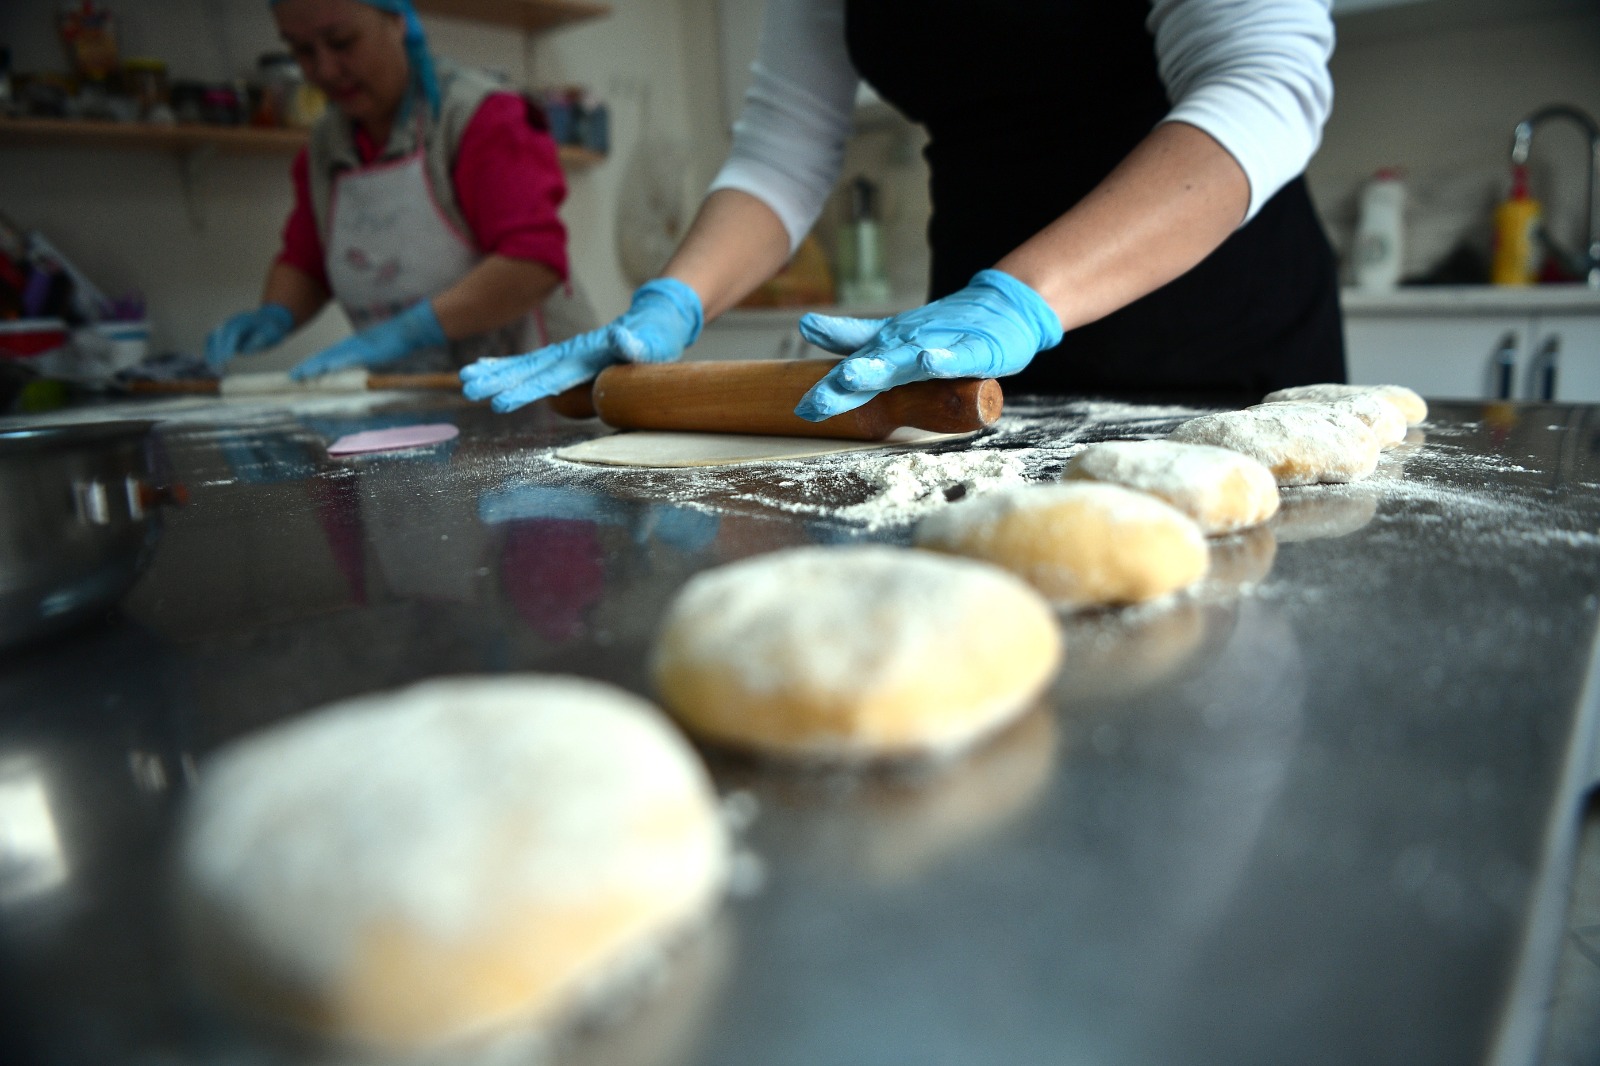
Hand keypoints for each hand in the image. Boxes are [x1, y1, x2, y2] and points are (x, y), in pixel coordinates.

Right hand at [204, 303, 293, 370]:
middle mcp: (232, 322)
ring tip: (213, 366)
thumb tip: (252, 344)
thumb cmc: (272, 330)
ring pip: (213, 336)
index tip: (228, 357)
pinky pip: (212, 340)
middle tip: (219, 365)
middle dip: (219, 350)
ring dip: (211, 351)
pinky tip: (211, 362)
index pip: (234, 331)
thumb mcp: (273, 334)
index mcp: (245, 321)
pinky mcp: (223, 333)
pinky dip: (209, 350)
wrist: (268, 321)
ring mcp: (226, 326)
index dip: (229, 344)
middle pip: (221, 334)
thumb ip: (262, 339)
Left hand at [288, 301, 445, 380]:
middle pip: (326, 357)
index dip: (316, 365)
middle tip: (293, 376)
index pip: (331, 357)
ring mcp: (359, 346)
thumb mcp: (383, 354)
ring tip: (300, 374)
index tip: (303, 373)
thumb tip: (366, 374)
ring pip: (332, 357)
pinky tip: (323, 369)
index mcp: (356, 346)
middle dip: (309, 367)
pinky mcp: (367, 349)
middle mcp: (354, 345)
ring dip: (315, 366)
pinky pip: (346, 358)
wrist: (414, 328)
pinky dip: (333, 364)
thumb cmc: (402, 341)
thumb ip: (372, 361)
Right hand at [459, 278, 702, 412]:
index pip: (549, 378)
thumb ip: (634, 343)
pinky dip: (506, 366)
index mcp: (584, 357)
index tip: (500, 402)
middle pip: (527, 370)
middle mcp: (568, 354)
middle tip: (467, 389)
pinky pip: (530, 365)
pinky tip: (485, 370)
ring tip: (464, 380)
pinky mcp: (564, 360)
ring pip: (523, 365)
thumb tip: (621, 336)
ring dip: (494, 373)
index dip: (524, 390)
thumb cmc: (653, 340)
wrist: (652, 325)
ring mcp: (564, 356)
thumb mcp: (650, 343)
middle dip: (497, 381)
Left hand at [793, 269, 1062, 420]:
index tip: (801, 409)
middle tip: (813, 401)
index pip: (851, 365)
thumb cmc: (948, 327)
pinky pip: (956, 355)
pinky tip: (927, 362)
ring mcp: (939, 343)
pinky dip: (941, 358)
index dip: (827, 387)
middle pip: (869, 365)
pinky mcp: (974, 349)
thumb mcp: (896, 333)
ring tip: (853, 375)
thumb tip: (808, 326)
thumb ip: (857, 335)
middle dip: (840, 383)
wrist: (1004, 306)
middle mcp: (906, 342)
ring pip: (904, 358)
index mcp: (888, 346)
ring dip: (879, 366)